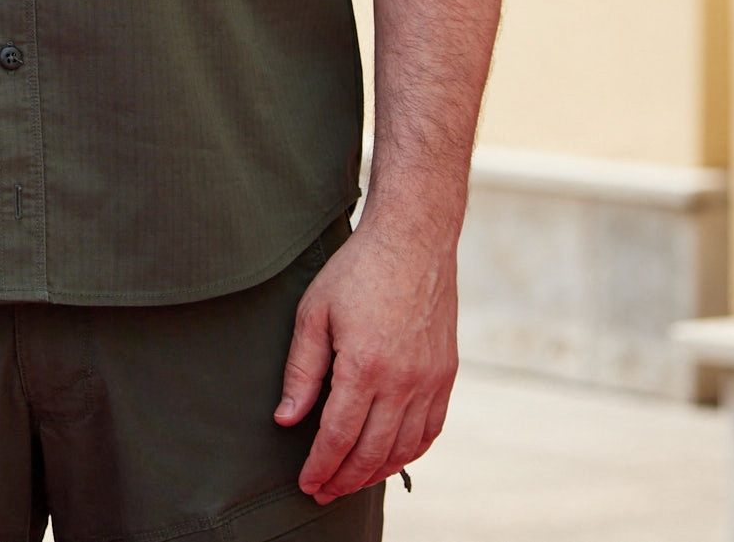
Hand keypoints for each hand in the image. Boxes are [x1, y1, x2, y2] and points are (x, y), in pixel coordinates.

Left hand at [274, 216, 459, 501]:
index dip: (320, 466)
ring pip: (404, 448)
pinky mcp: (446, 375)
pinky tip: (390, 458)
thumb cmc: (356, 272)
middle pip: (372, 451)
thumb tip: (287, 418)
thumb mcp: (313, 314)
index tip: (307, 484)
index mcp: (365, 367)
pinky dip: (409, 452)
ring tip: (350, 481)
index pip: (338, 436)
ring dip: (375, 472)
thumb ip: (302, 371)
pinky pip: (431, 430)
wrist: (413, 241)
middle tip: (322, 492)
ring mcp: (430, 381)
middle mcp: (404, 381)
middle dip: (344, 478)